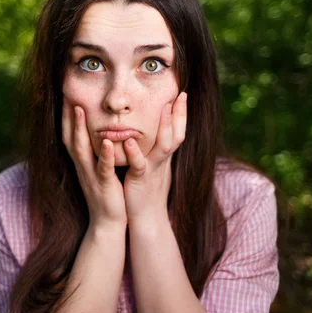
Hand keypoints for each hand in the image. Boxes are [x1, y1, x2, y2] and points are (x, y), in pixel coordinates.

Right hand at [62, 102, 127, 230]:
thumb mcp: (98, 170)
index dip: (67, 115)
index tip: (68, 94)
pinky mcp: (103, 185)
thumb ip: (96, 153)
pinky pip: (101, 168)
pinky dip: (103, 154)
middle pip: (69, 137)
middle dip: (68, 115)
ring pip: (81, 149)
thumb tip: (100, 134)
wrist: (108, 223)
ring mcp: (90, 175)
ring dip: (79, 129)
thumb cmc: (107, 194)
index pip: (70, 134)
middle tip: (67, 93)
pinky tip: (105, 142)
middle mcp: (81, 166)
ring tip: (80, 109)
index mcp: (81, 162)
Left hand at [122, 92, 187, 225]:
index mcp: (164, 156)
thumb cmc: (146, 191)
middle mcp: (162, 161)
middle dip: (180, 114)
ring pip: (164, 147)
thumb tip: (158, 134)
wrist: (146, 218)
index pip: (177, 131)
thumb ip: (155, 150)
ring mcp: (153, 170)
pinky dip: (136, 154)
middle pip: (177, 135)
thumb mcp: (153, 166)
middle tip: (182, 95)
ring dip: (164, 127)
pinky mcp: (141, 181)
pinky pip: (140, 166)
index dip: (181, 113)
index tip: (182, 94)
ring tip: (164, 108)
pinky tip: (129, 142)